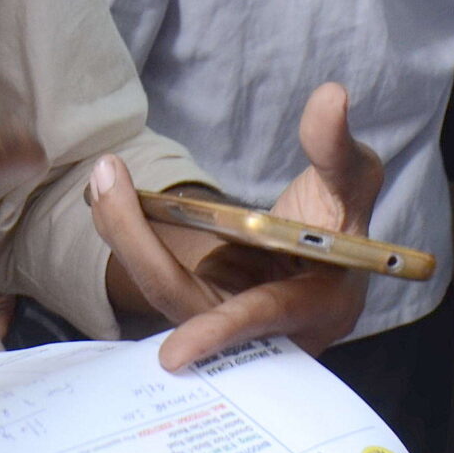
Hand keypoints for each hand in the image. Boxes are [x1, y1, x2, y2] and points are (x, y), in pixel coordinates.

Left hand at [93, 84, 381, 370]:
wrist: (319, 252)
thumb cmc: (342, 220)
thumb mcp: (350, 180)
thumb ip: (336, 149)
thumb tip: (332, 97)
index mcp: (312, 308)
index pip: (259, 323)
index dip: (219, 334)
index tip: (173, 355)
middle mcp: (258, 327)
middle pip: (184, 300)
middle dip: (137, 242)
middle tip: (104, 179)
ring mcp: (221, 316)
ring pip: (161, 285)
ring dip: (125, 232)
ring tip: (103, 176)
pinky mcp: (196, 303)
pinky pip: (155, 273)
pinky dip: (130, 234)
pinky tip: (108, 193)